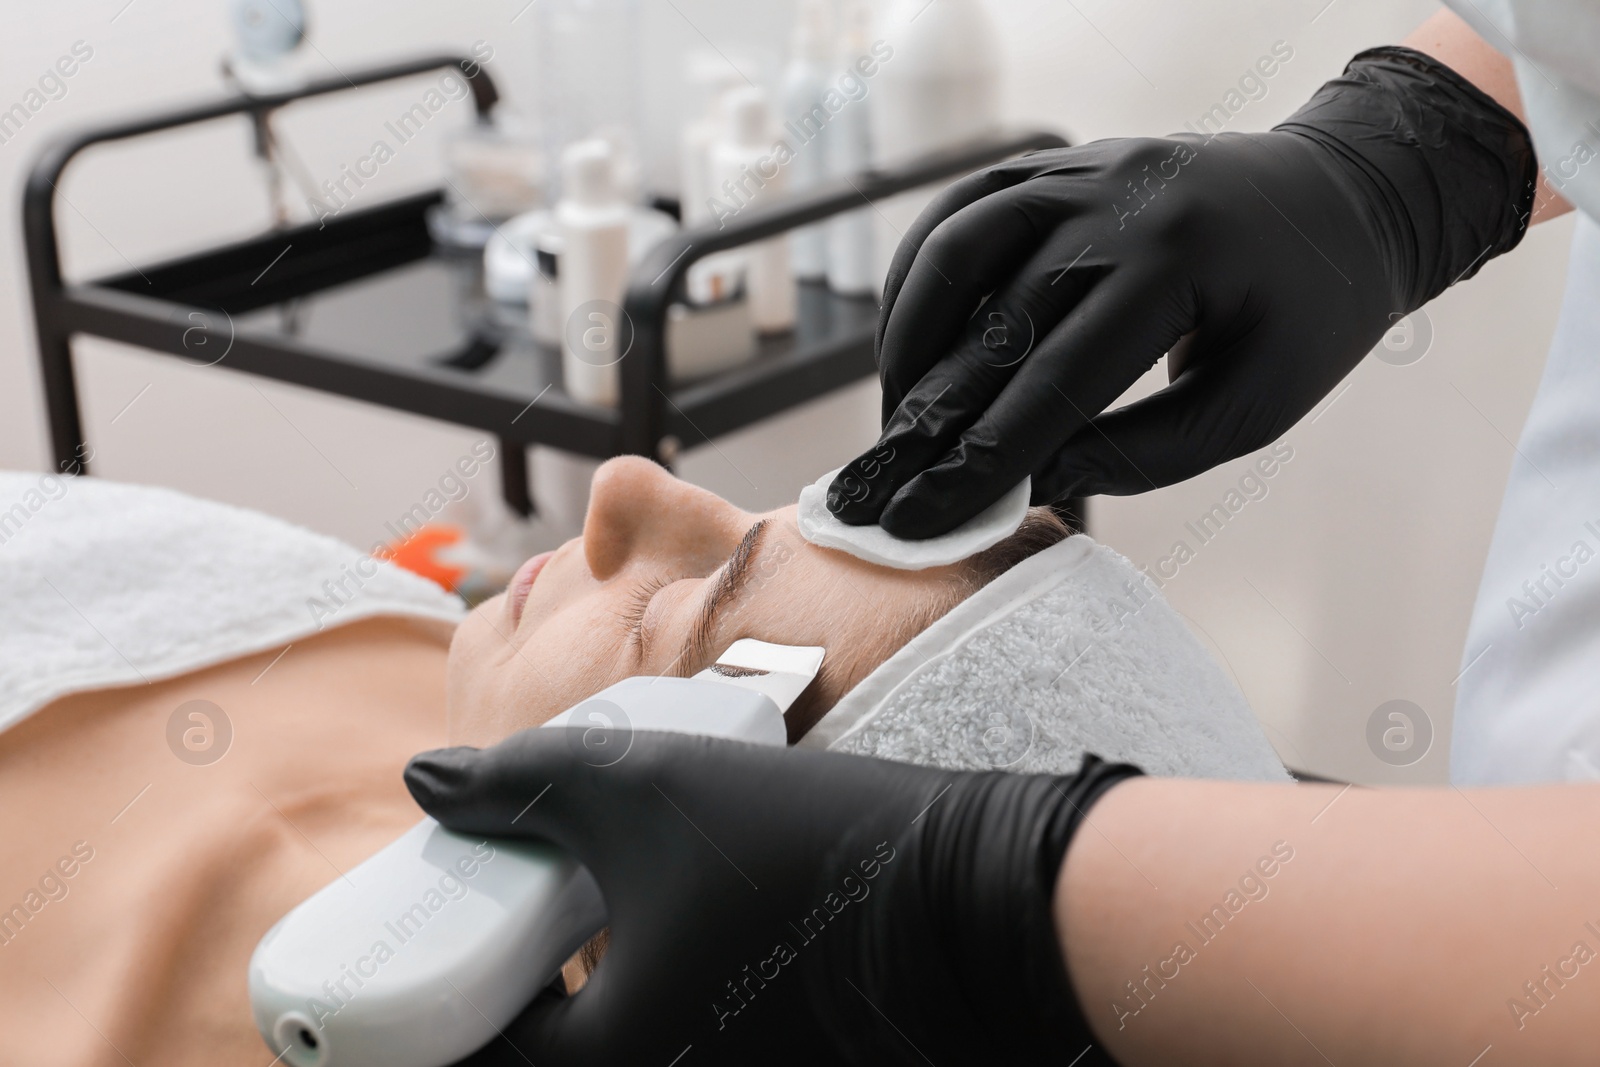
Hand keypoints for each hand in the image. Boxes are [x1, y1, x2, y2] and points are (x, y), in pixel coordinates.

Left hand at [407, 729, 1137, 1065]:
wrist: (971, 896)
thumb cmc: (804, 851)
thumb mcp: (644, 790)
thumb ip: (523, 781)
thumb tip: (427, 780)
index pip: (468, 1055)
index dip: (424, 999)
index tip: (418, 937)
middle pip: (529, 1058)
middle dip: (489, 992)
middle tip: (482, 915)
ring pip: (598, 1047)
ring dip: (556, 993)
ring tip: (554, 906)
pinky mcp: (765, 1056)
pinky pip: (659, 1039)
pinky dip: (621, 997)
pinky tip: (637, 921)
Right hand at [829, 46, 1534, 537]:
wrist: (1344, 200)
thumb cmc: (1309, 316)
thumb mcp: (1255, 407)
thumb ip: (1144, 452)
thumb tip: (1028, 484)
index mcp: (1182, 261)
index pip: (1057, 380)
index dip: (983, 458)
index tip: (926, 517)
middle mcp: (1120, 201)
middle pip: (994, 321)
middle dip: (931, 416)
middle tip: (884, 484)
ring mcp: (1084, 169)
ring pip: (957, 248)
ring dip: (909, 338)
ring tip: (896, 415)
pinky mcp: (1060, 161)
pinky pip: (963, 208)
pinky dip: (918, 273)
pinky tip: (905, 337)